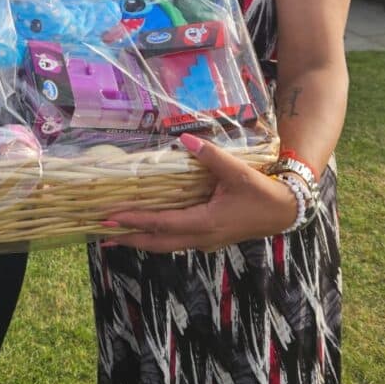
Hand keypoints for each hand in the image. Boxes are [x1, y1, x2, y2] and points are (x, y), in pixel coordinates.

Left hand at [102, 134, 296, 253]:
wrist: (284, 212)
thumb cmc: (262, 193)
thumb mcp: (238, 173)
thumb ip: (212, 157)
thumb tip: (186, 139)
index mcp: (206, 223)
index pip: (162, 223)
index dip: (135, 220)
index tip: (111, 217)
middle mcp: (201, 237)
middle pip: (157, 242)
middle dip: (128, 237)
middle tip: (100, 233)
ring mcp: (204, 241)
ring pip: (166, 244)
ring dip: (140, 239)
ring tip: (115, 234)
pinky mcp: (208, 238)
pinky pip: (175, 241)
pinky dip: (156, 237)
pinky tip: (147, 230)